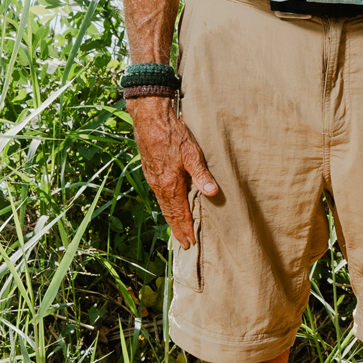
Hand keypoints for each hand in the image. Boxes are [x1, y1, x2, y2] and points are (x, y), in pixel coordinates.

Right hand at [128, 95, 219, 246]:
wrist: (150, 118)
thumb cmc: (173, 134)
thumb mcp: (192, 153)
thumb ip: (201, 174)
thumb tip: (212, 194)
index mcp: (170, 184)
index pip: (180, 213)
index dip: (186, 228)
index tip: (191, 243)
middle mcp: (159, 185)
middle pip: (169, 213)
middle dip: (178, 229)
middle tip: (185, 244)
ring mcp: (153, 179)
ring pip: (163, 205)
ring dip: (171, 219)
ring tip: (178, 230)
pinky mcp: (150, 171)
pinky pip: (159, 195)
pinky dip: (166, 206)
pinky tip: (170, 206)